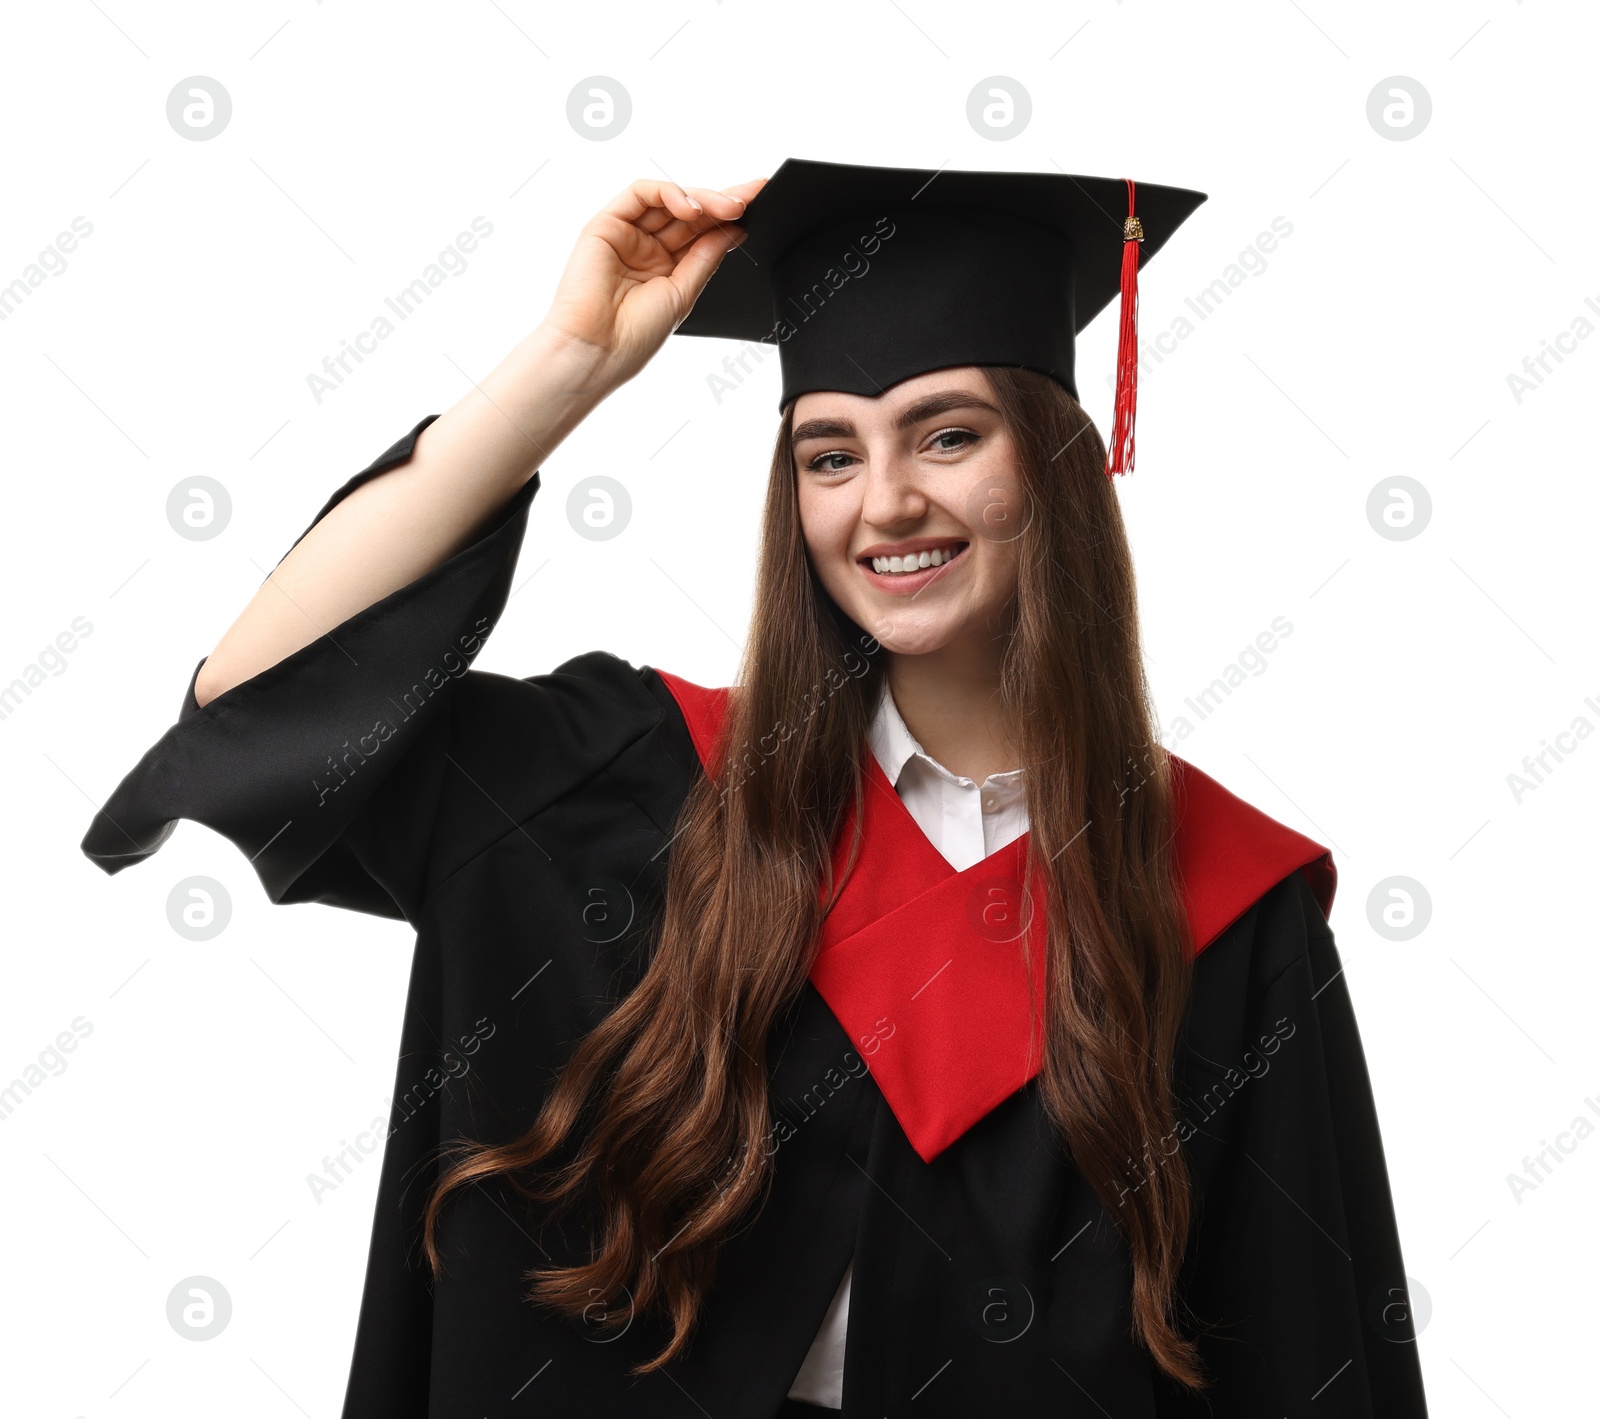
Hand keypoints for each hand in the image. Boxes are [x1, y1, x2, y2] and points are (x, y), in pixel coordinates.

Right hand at [537, 176, 765, 393]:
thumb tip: (733, 230)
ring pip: (668, 200)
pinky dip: (669, 193)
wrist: (596, 351)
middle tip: (751, 198)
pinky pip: (640, 194)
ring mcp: (626, 234)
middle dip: (722, 202)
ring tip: (729, 207)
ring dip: (702, 198)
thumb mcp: (683, 293)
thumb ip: (704, 257)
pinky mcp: (606, 224)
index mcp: (665, 269)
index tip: (760, 205)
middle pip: (688, 213)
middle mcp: (646, 248)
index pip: (701, 234)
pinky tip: (691, 208)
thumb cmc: (633, 336)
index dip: (728, 219)